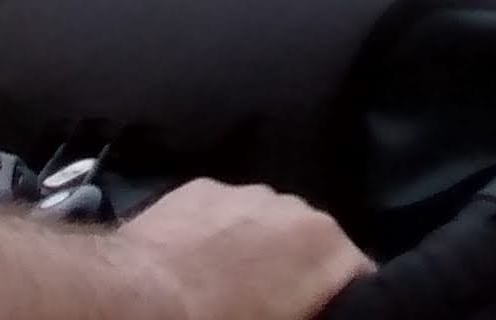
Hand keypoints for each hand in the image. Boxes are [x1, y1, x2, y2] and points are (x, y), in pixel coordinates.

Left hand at [121, 178, 370, 318]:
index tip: (318, 313)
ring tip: (229, 284)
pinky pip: (225, 213)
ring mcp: (246, 191)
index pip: (361, 275)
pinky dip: (218, 233)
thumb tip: (297, 305)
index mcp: (325, 246)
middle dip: (298, 270)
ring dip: (258, 247)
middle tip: (272, 306)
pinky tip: (195, 262)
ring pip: (267, 221)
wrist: (135, 302)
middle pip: (312, 241)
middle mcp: (295, 206)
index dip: (343, 300)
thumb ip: (305, 308)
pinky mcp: (201, 188)